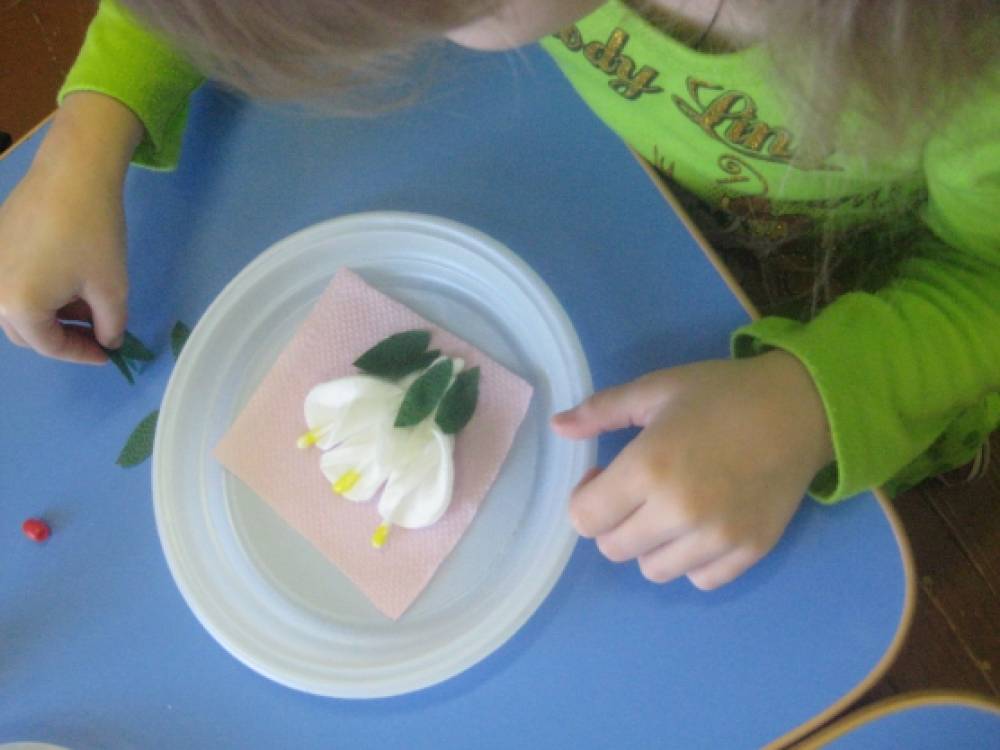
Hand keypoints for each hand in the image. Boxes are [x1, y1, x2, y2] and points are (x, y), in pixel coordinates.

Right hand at [0, 93, 142, 362]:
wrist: (73, 173)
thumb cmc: (94, 235)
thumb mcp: (111, 288)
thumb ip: (110, 325)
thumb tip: (109, 341)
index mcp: (18, 307)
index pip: (50, 346)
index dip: (82, 353)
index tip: (109, 354)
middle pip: (28, 331)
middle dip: (65, 336)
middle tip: (99, 333)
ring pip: (20, 308)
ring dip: (53, 315)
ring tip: (90, 305)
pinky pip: (14, 283)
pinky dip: (41, 292)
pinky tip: (71, 282)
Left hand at [551, 351, 832, 589]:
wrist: (801, 408)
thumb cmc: (721, 394)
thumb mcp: (656, 390)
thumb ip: (601, 411)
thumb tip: (558, 427)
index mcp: (648, 468)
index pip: (585, 518)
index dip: (586, 498)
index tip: (604, 477)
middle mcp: (678, 512)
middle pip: (613, 549)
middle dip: (613, 521)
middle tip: (637, 492)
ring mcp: (717, 538)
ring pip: (653, 570)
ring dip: (650, 544)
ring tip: (670, 509)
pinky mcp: (749, 553)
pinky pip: (699, 580)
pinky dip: (692, 560)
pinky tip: (702, 526)